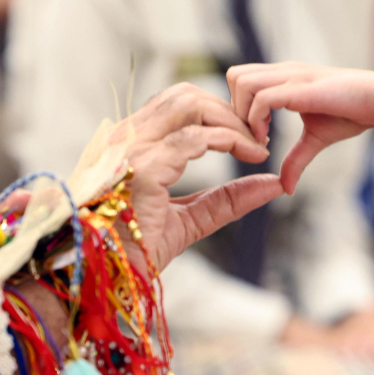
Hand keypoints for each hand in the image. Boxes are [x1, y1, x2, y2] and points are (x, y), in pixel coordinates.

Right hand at [113, 83, 283, 270]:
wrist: (101, 278)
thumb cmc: (134, 251)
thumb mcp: (188, 220)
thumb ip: (225, 200)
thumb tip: (271, 184)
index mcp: (129, 144)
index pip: (176, 104)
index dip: (218, 113)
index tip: (249, 138)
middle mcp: (126, 138)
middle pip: (185, 95)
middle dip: (227, 110)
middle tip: (258, 138)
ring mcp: (131, 149)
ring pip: (189, 104)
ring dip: (230, 120)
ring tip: (256, 146)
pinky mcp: (143, 168)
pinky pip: (194, 137)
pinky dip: (229, 139)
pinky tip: (249, 154)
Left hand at [227, 64, 373, 192]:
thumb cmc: (352, 113)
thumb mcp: (315, 139)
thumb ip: (295, 159)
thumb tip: (286, 188)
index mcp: (283, 77)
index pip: (240, 78)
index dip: (238, 108)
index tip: (254, 136)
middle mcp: (284, 71)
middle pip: (234, 75)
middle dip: (234, 109)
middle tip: (253, 136)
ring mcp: (292, 76)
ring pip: (242, 82)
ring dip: (244, 114)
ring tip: (262, 139)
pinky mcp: (301, 86)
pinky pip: (263, 98)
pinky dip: (258, 121)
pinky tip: (270, 139)